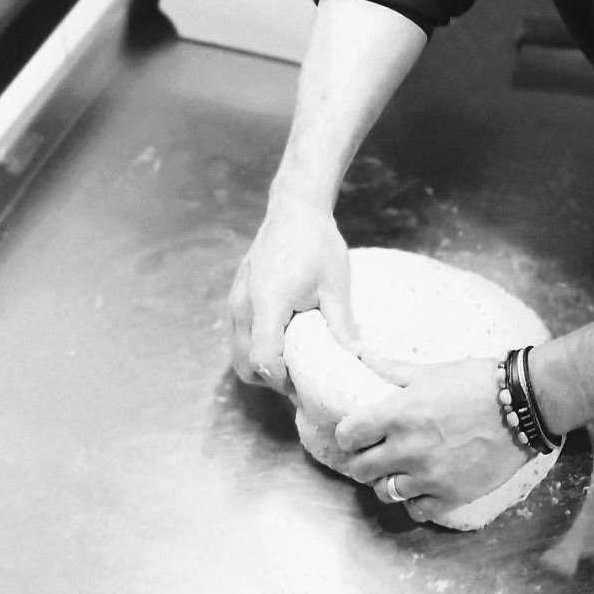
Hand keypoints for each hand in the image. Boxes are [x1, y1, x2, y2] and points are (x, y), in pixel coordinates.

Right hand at [229, 196, 356, 391]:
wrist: (295, 209)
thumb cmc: (317, 243)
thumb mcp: (335, 284)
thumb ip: (342, 324)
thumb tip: (357, 358)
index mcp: (268, 304)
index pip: (263, 359)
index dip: (282, 379)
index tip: (306, 384)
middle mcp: (243, 306)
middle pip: (244, 364)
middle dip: (270, 379)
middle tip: (302, 379)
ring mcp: (236, 300)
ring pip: (238, 352)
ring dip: (261, 364)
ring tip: (295, 361)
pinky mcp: (237, 295)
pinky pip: (240, 334)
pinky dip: (255, 346)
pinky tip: (284, 338)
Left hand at [335, 358, 528, 521]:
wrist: (523, 404)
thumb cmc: (478, 381)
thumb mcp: (433, 370)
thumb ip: (392, 368)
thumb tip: (360, 352)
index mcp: (399, 413)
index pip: (349, 435)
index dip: (350, 433)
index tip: (357, 431)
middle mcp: (407, 448)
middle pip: (361, 468)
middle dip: (363, 458)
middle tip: (374, 451)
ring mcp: (428, 476)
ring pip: (384, 492)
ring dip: (387, 480)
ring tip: (399, 468)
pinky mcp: (450, 495)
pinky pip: (415, 509)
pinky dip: (414, 499)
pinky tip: (422, 484)